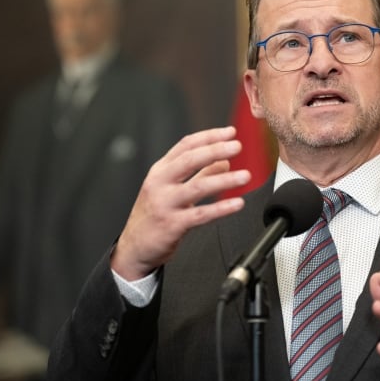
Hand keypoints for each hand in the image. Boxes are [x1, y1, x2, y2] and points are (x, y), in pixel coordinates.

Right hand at [112, 126, 251, 279]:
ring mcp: (164, 203)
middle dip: (215, 150)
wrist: (134, 247)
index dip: (209, 136)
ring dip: (224, 180)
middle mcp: (160, 183)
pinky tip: (237, 203)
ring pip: (197, 187)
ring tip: (245, 176)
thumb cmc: (154, 216)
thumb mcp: (172, 188)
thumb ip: (200, 174)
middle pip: (190, 160)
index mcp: (160, 171)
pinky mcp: (172, 224)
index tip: (230, 133)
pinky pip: (201, 214)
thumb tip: (224, 161)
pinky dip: (221, 208)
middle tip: (237, 146)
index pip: (186, 145)